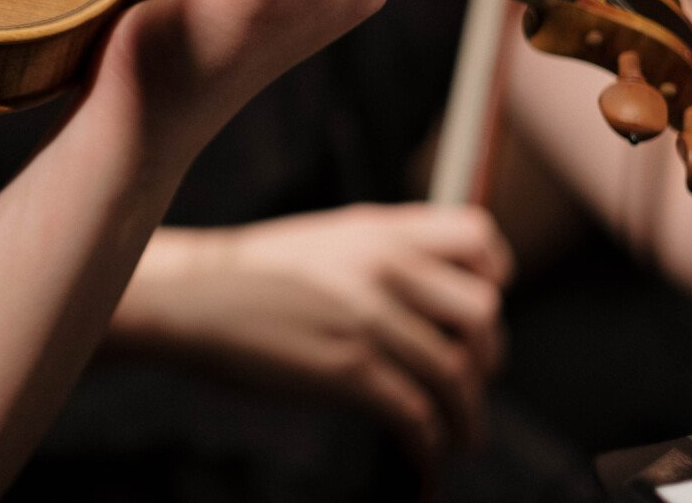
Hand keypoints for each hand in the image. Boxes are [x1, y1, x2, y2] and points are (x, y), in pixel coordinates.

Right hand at [129, 205, 511, 463]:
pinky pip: (417, 416)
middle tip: (471, 385)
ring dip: (468, 419)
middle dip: (486, 360)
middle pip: (481, 317)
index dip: (496, 276)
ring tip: (462, 439)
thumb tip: (431, 298)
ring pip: (455, 378)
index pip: (478, 237)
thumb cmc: (254, 278)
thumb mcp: (326, 242)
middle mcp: (384, 269)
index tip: (484, 315)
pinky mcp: (349, 371)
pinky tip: (425, 460)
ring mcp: (369, 320)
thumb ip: (381, 257)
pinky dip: (430, 446)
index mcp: (381, 231)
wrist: (195, 301)